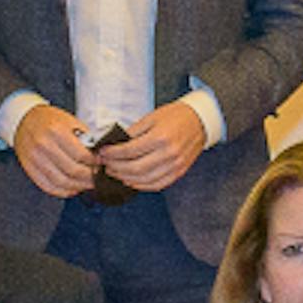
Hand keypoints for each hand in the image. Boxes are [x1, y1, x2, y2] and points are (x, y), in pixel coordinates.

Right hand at [15, 104, 102, 199]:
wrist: (24, 119)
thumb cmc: (50, 120)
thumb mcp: (70, 121)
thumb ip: (85, 138)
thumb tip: (98, 156)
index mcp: (56, 131)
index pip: (81, 155)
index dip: (94, 163)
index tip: (100, 163)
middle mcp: (44, 145)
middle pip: (72, 170)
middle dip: (89, 177)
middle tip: (96, 177)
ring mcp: (35, 159)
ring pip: (61, 182)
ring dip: (78, 186)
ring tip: (87, 184)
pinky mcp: (29, 169)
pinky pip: (48, 186)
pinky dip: (62, 191)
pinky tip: (72, 188)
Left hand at [95, 104, 211, 192]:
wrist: (200, 121)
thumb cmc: (175, 116)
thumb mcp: (151, 117)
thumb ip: (133, 132)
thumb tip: (115, 144)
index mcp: (160, 137)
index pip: (129, 151)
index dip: (112, 154)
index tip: (102, 153)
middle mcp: (168, 154)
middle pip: (135, 168)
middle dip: (116, 168)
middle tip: (105, 164)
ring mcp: (175, 166)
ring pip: (144, 180)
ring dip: (125, 178)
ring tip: (114, 173)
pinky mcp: (178, 173)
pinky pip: (156, 185)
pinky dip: (141, 186)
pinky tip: (130, 180)